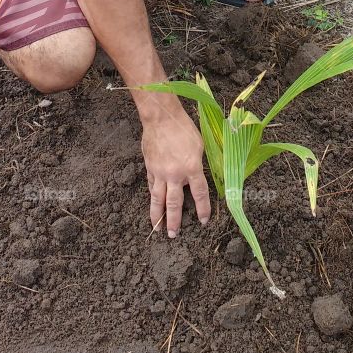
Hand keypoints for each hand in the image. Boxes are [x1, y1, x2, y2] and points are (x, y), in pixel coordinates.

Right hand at [141, 105, 211, 236]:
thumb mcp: (199, 146)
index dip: (203, 209)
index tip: (203, 220)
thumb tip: (196, 177)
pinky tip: (153, 204)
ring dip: (157, 215)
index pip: (200, 194)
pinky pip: (151, 186)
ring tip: (157, 228)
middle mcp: (175, 174)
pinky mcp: (149, 168)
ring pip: (158, 199)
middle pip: (174, 203)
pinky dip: (152, 196)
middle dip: (174, 221)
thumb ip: (198, 164)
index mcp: (192, 168)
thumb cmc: (184, 128)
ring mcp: (160, 172)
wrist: (161, 118)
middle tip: (173, 235)